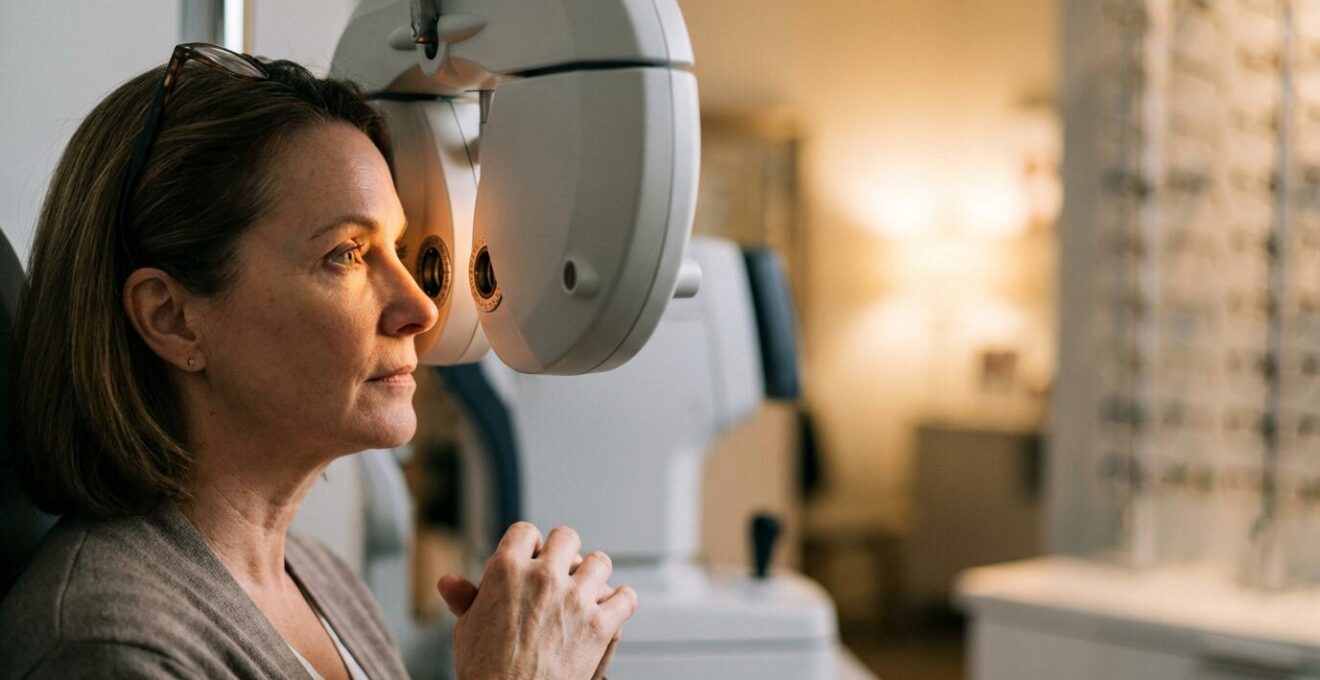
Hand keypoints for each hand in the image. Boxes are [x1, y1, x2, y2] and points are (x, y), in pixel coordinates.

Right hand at [438, 523, 635, 679]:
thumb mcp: (467, 630)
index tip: (533, 559)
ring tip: (589, 587)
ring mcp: (575, 599)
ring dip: (594, 574)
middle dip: (564, 552)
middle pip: (566, 537)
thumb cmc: (484, 671)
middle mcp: (543, 577)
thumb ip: (465, 599)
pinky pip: (625, 598)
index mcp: (506, 571)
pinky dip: (622, 602)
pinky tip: (614, 607)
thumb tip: (447, 581)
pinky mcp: (600, 625)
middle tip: (563, 570)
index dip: (529, 545)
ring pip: (599, 562)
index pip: (526, 532)